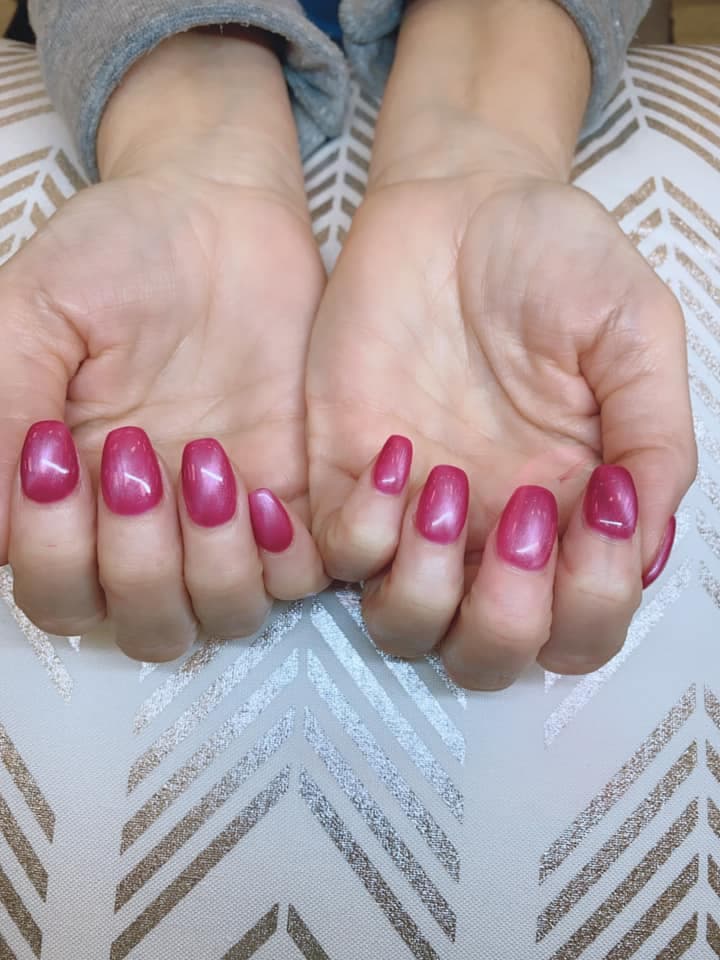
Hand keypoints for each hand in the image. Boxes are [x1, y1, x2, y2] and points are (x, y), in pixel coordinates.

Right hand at [2, 31, 326, 660]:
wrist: (222, 214)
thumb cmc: (119, 256)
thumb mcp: (36, 312)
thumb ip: (6, 400)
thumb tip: (1, 513)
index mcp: (74, 500)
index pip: (55, 590)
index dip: (55, 549)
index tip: (57, 454)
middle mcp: (152, 529)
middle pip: (145, 626)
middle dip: (139, 561)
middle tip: (137, 453)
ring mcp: (229, 522)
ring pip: (224, 615)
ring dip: (215, 563)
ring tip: (209, 460)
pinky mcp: (299, 499)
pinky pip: (303, 575)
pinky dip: (287, 555)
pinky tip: (269, 493)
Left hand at [307, 0, 695, 687]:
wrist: (456, 201)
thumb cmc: (553, 257)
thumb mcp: (634, 331)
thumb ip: (654, 437)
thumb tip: (644, 543)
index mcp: (573, 514)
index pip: (581, 626)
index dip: (592, 597)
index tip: (599, 499)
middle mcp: (490, 535)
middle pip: (489, 656)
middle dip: (508, 616)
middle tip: (520, 509)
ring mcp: (412, 515)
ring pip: (404, 630)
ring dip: (427, 586)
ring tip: (445, 480)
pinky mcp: (343, 478)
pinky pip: (337, 557)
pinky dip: (362, 529)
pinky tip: (397, 449)